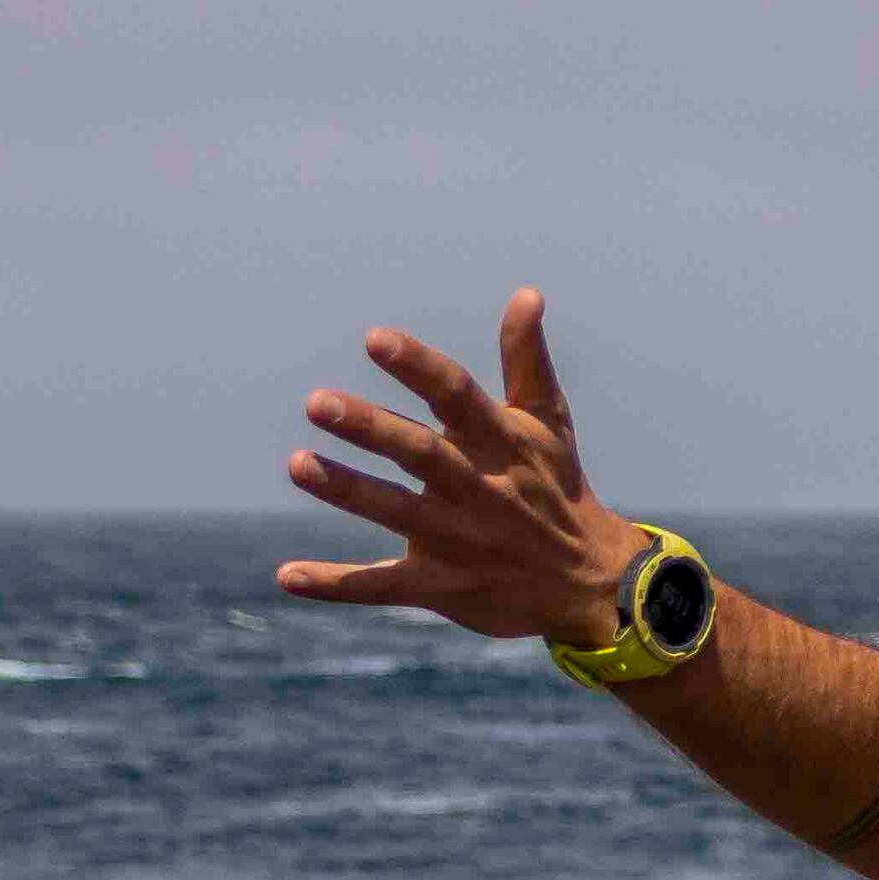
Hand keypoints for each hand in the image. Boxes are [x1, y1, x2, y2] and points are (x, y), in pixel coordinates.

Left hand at [274, 289, 643, 644]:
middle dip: (370, 428)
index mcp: (502, 443)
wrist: (591, 584)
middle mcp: (478, 489)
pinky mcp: (441, 586)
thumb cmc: (557, 489)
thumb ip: (527, 359)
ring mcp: (458, 540)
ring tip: (298, 464)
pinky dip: (335, 584)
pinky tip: (287, 575)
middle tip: (317, 402)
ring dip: (347, 490)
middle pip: (420, 453)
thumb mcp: (549, 423)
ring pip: (396, 512)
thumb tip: (526, 294)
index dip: (417, 367)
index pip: (456, 396)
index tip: (374, 339)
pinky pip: (382, 586)